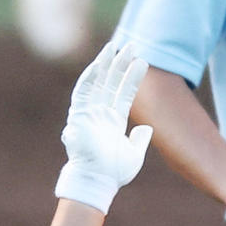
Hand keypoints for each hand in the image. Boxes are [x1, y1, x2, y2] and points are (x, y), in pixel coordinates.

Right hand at [54, 39, 154, 213]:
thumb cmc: (114, 172)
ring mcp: (89, 112)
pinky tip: (100, 62)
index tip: (142, 60)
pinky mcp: (78, 114)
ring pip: (98, 81)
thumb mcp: (135, 155)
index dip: (133, 77)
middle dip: (120, 63)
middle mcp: (100, 113)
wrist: (97, 181)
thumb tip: (147, 127)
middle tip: (130, 44)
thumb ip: (140, 139)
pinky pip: (84, 90)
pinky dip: (91, 75)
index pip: (124, 92)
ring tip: (116, 46)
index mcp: (113, 121)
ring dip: (106, 64)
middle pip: (111, 82)